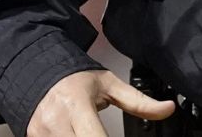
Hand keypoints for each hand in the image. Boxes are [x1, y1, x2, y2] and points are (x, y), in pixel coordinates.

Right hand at [28, 69, 173, 136]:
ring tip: (91, 131)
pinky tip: (77, 134)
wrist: (33, 72)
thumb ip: (139, 101)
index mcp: (77, 107)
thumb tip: (168, 109)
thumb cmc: (73, 79)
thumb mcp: (109, 84)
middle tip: (102, 133)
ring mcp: (40, 134)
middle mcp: (55, 123)